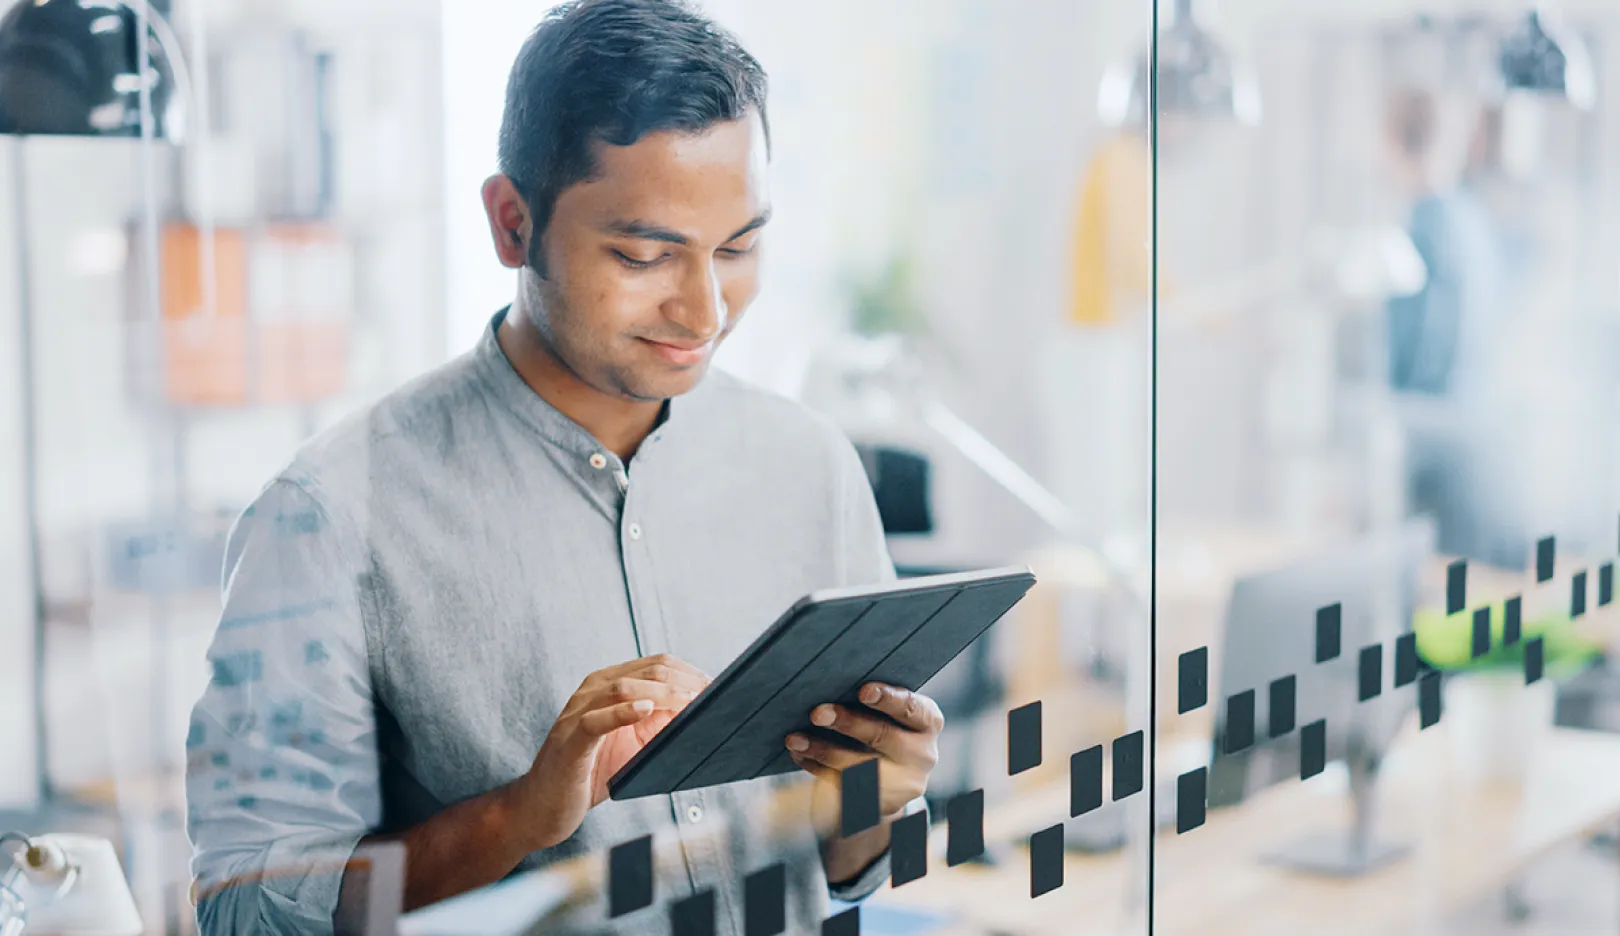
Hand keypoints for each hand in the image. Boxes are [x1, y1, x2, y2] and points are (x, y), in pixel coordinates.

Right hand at [517, 654, 709, 849]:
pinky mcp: (570, 741)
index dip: (690, 673)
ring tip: (689, 703)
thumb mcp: (633, 744)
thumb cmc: (589, 774)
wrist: (543, 808)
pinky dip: (623, 712)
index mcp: (608, 685)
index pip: (656, 664)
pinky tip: (647, 710)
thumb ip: (659, 724)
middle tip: (710, 698)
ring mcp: (577, 713)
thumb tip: (698, 713)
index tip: (716, 689)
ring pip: (623, 688)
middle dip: (684, 682)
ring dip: (663, 694)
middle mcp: (592, 691)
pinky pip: (596, 720)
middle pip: (647, 671)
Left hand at [785, 683, 942, 837]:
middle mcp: (922, 755)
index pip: (912, 709)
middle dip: (848, 723)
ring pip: (859, 768)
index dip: (888, 699)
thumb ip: (875, 700)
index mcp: (928, 723)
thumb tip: (832, 680)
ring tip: (795, 739)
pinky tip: (799, 755)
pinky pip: (843, 788)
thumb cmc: (885, 725)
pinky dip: (817, 769)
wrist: (893, 779)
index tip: (863, 691)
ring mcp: (902, 786)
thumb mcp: (892, 713)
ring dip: (823, 751)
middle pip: (883, 737)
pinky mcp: (877, 805)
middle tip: (817, 713)